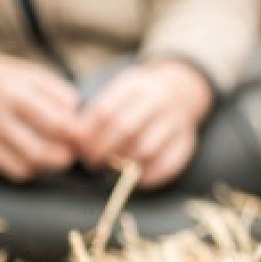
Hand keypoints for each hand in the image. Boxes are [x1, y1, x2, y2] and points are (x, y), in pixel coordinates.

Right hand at [0, 49, 79, 181]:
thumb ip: (59, 94)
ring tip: (55, 153)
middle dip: (65, 155)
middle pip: (41, 150)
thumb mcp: (29, 74)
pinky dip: (28, 169)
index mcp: (14, 90)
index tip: (86, 136)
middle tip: (74, 150)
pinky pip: (10, 171)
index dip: (77, 134)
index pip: (55, 121)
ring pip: (27, 166)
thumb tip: (83, 120)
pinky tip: (33, 157)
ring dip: (48, 165)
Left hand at [75, 60, 211, 187]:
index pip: (105, 110)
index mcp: (137, 84)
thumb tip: (73, 139)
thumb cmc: (138, 98)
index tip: (77, 146)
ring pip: (145, 148)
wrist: (183, 91)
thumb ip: (97, 110)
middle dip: (101, 150)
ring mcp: (177, 121)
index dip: (87, 133)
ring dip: (122, 164)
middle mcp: (160, 100)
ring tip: (110, 169)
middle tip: (90, 161)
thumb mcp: (120, 90)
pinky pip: (167, 165)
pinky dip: (148, 176)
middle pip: (125, 128)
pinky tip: (134, 177)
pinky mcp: (187, 142)